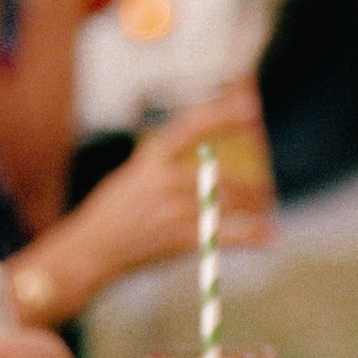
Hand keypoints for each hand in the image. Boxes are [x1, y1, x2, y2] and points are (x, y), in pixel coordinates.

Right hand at [28, 87, 276, 316]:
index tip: (250, 107)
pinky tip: (267, 235)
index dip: (222, 114)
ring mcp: (172, 209)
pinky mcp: (178, 238)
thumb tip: (203, 163)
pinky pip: (225, 234)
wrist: (89, 250)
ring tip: (266, 208)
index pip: (191, 127)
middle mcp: (163, 179)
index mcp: (150, 158)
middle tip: (266, 188)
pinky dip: (251, 235)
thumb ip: (163, 168)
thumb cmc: (111, 214)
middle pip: (220, 173)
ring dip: (254, 205)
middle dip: (249, 183)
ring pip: (227, 201)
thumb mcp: (131, 177)